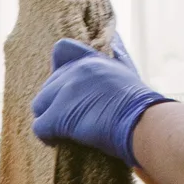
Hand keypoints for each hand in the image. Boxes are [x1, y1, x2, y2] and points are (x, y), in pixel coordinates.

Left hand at [29, 33, 172, 167]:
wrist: (144, 122)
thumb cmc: (141, 107)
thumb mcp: (126, 73)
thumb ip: (114, 60)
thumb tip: (114, 43)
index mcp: (92, 60)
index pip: (61, 50)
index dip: (60, 72)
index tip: (68, 90)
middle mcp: (75, 71)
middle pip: (48, 86)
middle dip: (55, 103)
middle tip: (72, 120)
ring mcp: (65, 91)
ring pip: (39, 105)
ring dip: (50, 119)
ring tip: (64, 132)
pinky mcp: (58, 114)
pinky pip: (39, 127)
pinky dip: (47, 137)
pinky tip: (59, 141)